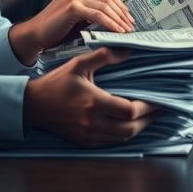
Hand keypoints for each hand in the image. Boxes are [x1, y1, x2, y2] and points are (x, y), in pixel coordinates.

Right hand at [10, 0, 134, 63]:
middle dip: (122, 12)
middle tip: (132, 25)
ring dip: (119, 19)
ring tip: (127, 30)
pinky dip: (110, 23)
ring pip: (105, 6)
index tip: (129, 17)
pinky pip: (98, 15)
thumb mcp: (73, 12)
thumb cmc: (54, 28)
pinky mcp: (73, 7)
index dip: (119, 4)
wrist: (34, 35)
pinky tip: (118, 32)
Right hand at [23, 48, 155, 146]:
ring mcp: (88, 135)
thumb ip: (104, 56)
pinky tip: (128, 125)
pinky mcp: (84, 141)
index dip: (147, 107)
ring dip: (137, 129)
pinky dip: (123, 135)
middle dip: (148, 121)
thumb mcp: (79, 63)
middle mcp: (92, 122)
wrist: (32, 105)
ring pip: (122, 138)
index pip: (129, 111)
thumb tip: (128, 50)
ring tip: (148, 118)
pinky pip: (110, 143)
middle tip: (159, 110)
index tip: (157, 100)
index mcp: (93, 102)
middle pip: (130, 129)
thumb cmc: (56, 83)